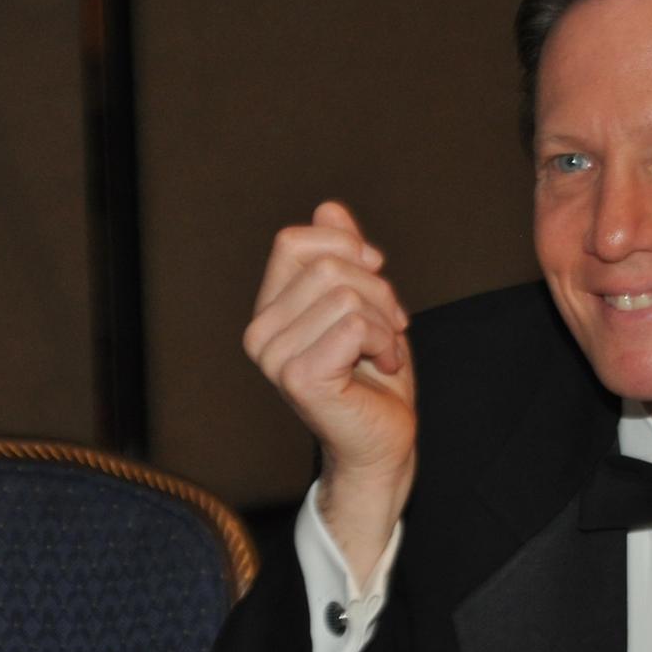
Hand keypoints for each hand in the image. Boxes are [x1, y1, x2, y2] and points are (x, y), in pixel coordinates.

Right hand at [244, 202, 416, 582]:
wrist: (383, 443)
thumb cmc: (373, 379)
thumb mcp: (364, 303)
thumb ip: (343, 257)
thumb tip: (328, 208)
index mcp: (269, 310)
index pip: (294, 241)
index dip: (345, 248)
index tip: (376, 275)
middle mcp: (260, 333)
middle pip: (328, 266)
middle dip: (378, 290)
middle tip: (391, 327)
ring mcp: (274, 357)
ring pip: (345, 294)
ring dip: (385, 321)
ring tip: (385, 350)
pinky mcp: (298, 378)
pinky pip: (355, 325)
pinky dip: (385, 342)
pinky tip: (383, 366)